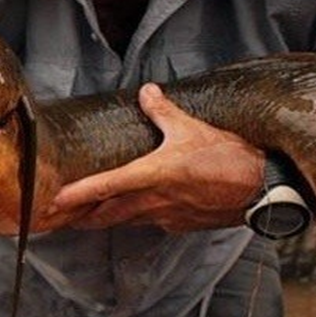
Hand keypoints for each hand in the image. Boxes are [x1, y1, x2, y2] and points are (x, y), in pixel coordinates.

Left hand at [48, 83, 265, 231]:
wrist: (261, 190)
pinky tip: (136, 211)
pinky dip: (136, 218)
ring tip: (88, 216)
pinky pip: (151, 222)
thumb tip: (147, 91)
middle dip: (82, 216)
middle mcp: (153, 201)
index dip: (76, 194)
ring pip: (126, 221)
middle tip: (61, 215)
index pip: (104, 186)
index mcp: (150, 175)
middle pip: (106, 214)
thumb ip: (162, 110)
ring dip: (106, 219)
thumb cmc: (227, 158)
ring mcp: (167, 217)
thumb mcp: (191, 127)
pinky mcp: (181, 225)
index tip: (54, 202)